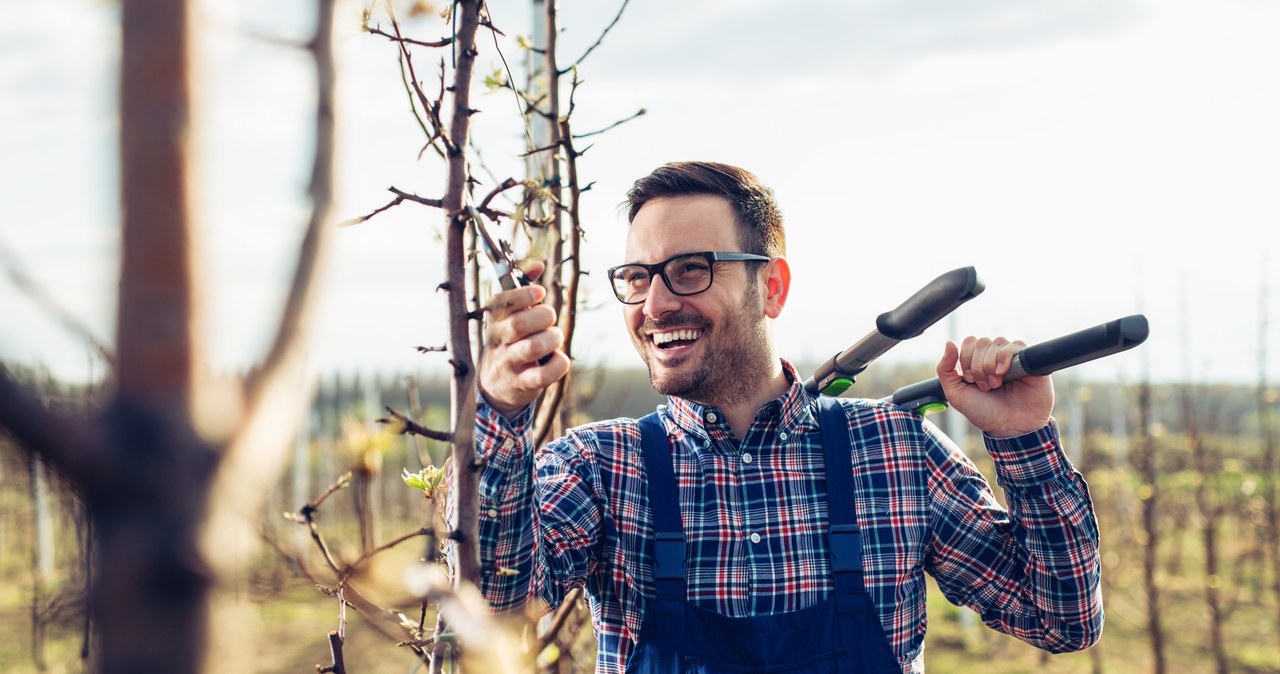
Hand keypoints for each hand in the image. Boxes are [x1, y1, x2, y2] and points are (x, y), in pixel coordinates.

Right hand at [477, 262, 570, 418]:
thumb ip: (522, 289)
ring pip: (532, 347)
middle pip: (519, 324)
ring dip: (552, 339)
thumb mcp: (509, 318)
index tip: (540, 292)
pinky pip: (544, 375)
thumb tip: (538, 264)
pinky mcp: (523, 385)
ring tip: (554, 339)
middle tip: (550, 320)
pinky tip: (559, 359)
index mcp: (495, 320)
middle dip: (544, 317)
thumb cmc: (510, 344)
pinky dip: (559, 364)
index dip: (523, 295)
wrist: (496, 389)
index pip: (501, 303)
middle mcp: (499, 341)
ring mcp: (509, 364)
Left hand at [936, 336, 1053, 437]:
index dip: (966, 358)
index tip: (970, 380)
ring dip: (991, 364)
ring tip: (996, 384)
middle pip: (982, 342)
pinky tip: (1003, 374)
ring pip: (997, 342)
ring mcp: (1013, 358)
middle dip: (978, 366)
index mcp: (978, 362)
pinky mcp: (1029, 361)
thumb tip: (949, 343)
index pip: (969, 342)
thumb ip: (945, 369)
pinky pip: (1016, 345)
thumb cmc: (985, 413)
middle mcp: (996, 357)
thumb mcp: (956, 394)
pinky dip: (1005, 358)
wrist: (1010, 428)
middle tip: (984, 386)